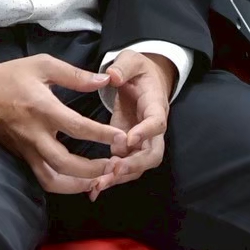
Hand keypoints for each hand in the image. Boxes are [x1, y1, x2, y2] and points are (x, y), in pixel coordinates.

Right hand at [0, 56, 124, 193]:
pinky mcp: (23, 157)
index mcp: (42, 108)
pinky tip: (81, 181)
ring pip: (52, 179)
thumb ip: (75, 75)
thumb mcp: (42, 64)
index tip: (121, 138)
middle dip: (93, 169)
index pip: (76, 127)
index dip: (101, 135)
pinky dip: (64, 185)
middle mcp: (34, 134)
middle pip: (65, 163)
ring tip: (101, 179)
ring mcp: (27, 149)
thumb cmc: (11, 76)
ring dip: (78, 184)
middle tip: (115, 165)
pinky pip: (43, 179)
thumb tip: (104, 80)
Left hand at [89, 52, 174, 198]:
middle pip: (153, 153)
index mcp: (155, 105)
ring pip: (138, 166)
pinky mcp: (127, 147)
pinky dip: (111, 178)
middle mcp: (152, 129)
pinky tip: (93, 189)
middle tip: (114, 170)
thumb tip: (112, 76)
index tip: (129, 139)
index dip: (145, 132)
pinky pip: (123, 167)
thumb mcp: (132, 60)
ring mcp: (140, 141)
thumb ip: (124, 66)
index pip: (157, 122)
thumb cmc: (137, 69)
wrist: (140, 79)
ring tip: (99, 185)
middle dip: (134, 164)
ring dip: (121, 177)